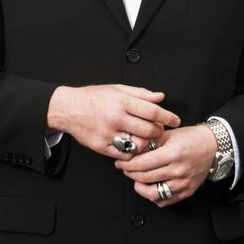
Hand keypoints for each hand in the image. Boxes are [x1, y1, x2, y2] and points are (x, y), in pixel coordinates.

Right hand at [47, 84, 180, 159]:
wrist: (68, 109)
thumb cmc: (93, 97)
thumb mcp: (116, 89)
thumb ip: (140, 93)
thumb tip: (160, 97)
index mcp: (121, 101)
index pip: (152, 110)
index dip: (167, 116)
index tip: (175, 121)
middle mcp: (116, 117)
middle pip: (148, 130)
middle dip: (158, 132)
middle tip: (159, 130)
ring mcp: (108, 133)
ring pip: (138, 145)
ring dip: (146, 143)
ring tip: (145, 138)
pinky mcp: (102, 146)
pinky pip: (124, 155)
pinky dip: (131, 152)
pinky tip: (131, 146)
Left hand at [115, 124, 216, 206]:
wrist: (212, 147)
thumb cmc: (191, 139)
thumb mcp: (168, 134)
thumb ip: (149, 142)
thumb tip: (131, 149)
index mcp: (173, 153)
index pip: (142, 164)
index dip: (127, 164)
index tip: (121, 162)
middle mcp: (178, 170)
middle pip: (144, 177)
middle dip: (130, 173)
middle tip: (125, 168)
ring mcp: (182, 184)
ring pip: (152, 193)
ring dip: (140, 186)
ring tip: (137, 178)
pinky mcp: (185, 192)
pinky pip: (164, 201)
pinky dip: (153, 195)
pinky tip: (150, 185)